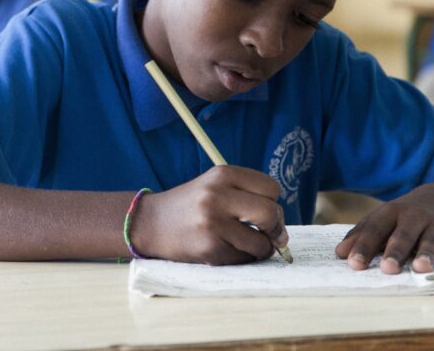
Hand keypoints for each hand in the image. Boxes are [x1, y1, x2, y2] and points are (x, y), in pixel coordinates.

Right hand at [130, 166, 287, 263]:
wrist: (150, 223)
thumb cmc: (191, 206)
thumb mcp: (215, 187)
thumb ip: (247, 198)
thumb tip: (282, 233)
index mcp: (222, 174)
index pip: (271, 187)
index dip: (273, 202)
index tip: (264, 211)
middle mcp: (217, 195)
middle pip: (271, 212)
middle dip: (276, 228)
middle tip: (271, 235)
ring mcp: (213, 222)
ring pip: (261, 242)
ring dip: (259, 248)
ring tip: (243, 243)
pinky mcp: (209, 247)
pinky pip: (244, 258)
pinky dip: (242, 258)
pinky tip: (225, 249)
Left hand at [335, 181, 433, 274]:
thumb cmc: (404, 215)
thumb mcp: (381, 219)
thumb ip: (361, 235)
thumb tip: (340, 253)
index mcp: (391, 213)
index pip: (375, 229)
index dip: (364, 246)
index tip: (353, 263)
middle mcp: (415, 217)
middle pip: (404, 235)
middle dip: (395, 251)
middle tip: (388, 269)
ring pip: (432, 240)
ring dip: (426, 254)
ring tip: (419, 268)